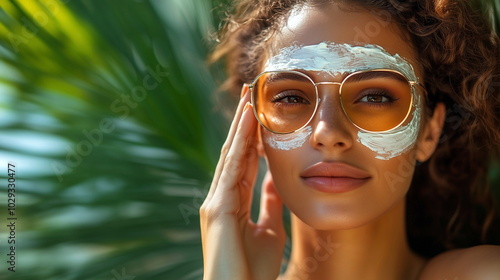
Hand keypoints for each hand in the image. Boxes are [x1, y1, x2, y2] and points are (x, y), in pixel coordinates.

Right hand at [200, 85, 285, 279]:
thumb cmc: (252, 270)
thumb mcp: (269, 231)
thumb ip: (269, 205)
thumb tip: (276, 182)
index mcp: (232, 202)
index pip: (244, 161)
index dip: (251, 136)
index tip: (261, 111)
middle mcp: (220, 197)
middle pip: (234, 151)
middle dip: (243, 122)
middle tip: (251, 91)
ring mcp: (216, 202)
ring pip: (231, 154)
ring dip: (241, 125)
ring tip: (249, 97)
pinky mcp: (217, 209)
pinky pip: (232, 169)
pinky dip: (240, 143)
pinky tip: (248, 122)